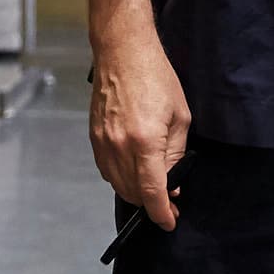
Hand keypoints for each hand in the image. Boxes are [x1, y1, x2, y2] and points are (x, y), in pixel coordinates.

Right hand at [89, 27, 192, 230]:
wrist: (123, 52)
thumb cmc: (156, 77)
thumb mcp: (180, 117)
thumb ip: (175, 154)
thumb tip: (173, 182)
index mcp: (144, 142)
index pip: (152, 192)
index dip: (162, 213)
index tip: (170, 221)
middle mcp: (119, 146)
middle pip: (133, 192)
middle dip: (152, 204)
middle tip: (170, 201)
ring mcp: (102, 142)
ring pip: (117, 184)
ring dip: (136, 192)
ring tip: (153, 187)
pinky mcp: (93, 137)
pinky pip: (105, 170)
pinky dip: (120, 178)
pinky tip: (133, 172)